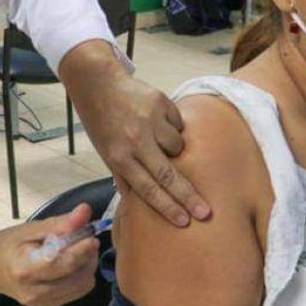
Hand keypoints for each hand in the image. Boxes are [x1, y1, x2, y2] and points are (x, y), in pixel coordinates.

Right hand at [0, 204, 98, 305]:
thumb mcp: (29, 229)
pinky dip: (80, 276)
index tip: (91, 236)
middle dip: (87, 256)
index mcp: (26, 269)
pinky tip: (70, 264)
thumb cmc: (7, 245)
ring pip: (83, 285)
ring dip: (87, 266)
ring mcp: (43, 303)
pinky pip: (77, 291)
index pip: (64, 263)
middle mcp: (35, 292)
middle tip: (84, 239)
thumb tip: (85, 212)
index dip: (82, 249)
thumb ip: (59, 223)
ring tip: (77, 250)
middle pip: (78, 277)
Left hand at [59, 41, 211, 227]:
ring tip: (158, 139)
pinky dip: (172, 126)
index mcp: (119, 157)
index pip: (147, 188)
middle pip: (167, 174)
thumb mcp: (106, 153)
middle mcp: (135, 140)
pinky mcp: (160, 103)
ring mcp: (150, 120)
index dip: (167, 206)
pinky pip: (178, 123)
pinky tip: (157, 120)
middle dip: (188, 196)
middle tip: (206, 212)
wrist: (99, 85)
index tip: (184, 221)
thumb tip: (139, 201)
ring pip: (177, 146)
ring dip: (175, 149)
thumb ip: (123, 176)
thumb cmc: (102, 123)